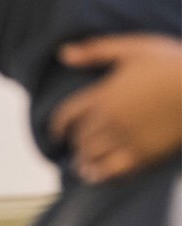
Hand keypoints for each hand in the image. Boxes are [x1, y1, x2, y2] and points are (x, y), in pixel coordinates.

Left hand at [51, 33, 181, 183]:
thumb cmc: (172, 63)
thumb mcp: (132, 49)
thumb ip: (96, 51)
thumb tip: (63, 54)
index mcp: (103, 94)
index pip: (66, 115)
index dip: (57, 127)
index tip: (56, 135)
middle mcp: (109, 118)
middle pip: (80, 137)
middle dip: (77, 143)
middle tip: (78, 149)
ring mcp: (126, 137)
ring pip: (92, 154)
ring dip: (84, 160)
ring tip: (83, 166)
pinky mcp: (144, 153)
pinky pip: (113, 170)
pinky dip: (100, 174)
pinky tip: (96, 177)